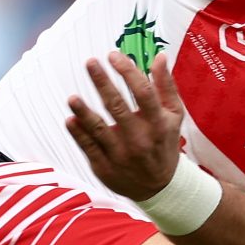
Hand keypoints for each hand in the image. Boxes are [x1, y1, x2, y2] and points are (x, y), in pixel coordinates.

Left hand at [65, 50, 184, 200]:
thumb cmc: (164, 143)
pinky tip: (70, 120)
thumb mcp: (173, 116)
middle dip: (102, 83)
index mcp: (158, 123)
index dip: (127, 72)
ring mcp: (121, 155)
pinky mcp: (106, 168)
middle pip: (117, 107)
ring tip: (73, 98)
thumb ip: (166, 86)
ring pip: (99, 130)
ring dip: (84, 113)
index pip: (143, 93)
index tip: (113, 55)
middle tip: (90, 62)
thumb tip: (160, 56)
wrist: (160, 188)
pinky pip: (89, 148)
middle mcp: (140, 139)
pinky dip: (79, 134)